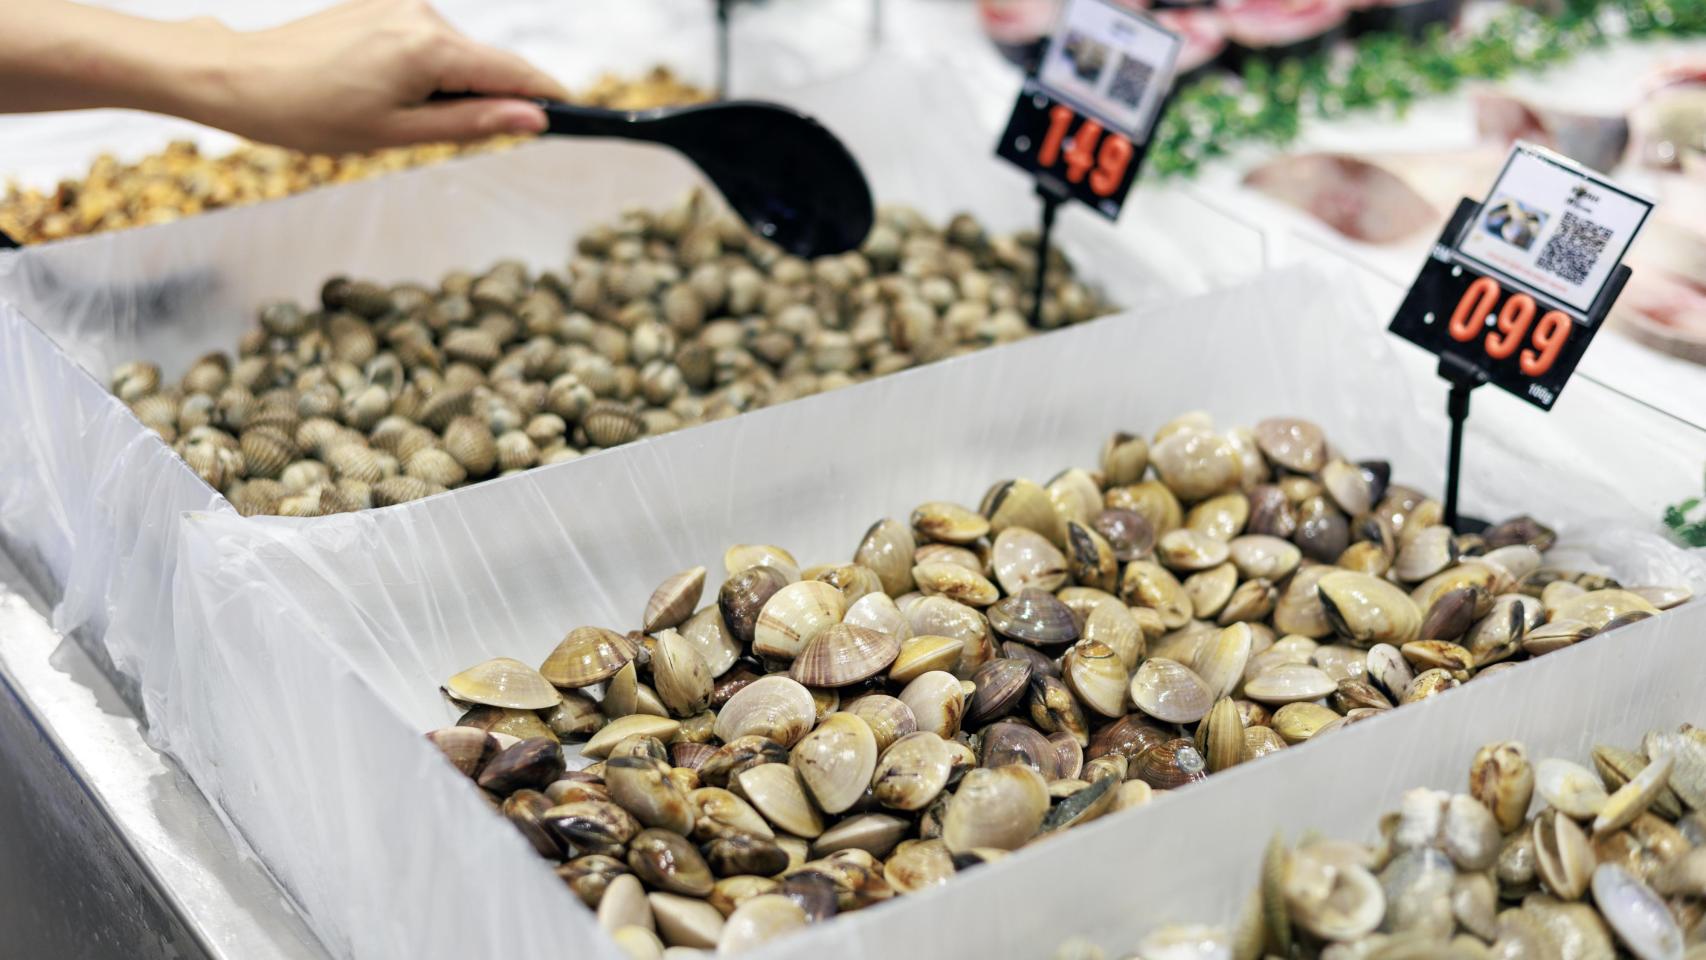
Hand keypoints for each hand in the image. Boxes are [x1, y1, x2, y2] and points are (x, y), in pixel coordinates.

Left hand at [202, 0, 569, 152]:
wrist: (243, 78)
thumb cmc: (312, 114)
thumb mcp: (400, 134)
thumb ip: (473, 125)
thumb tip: (533, 120)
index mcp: (430, 47)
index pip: (513, 73)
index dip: (547, 97)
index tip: (576, 115)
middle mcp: (423, 13)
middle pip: (485, 64)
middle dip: (484, 100)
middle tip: (441, 138)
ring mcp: (402, 4)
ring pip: (455, 55)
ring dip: (448, 88)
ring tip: (393, 115)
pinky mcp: (384, 3)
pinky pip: (427, 42)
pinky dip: (424, 70)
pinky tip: (382, 91)